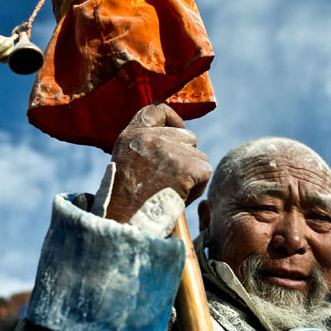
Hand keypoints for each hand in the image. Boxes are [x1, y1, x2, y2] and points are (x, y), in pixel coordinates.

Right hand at [106, 104, 211, 222]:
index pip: (158, 110)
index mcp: (132, 135)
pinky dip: (198, 187)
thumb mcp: (126, 164)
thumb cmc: (125, 201)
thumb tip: (175, 140)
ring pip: (199, 156)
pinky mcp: (186, 165)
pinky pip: (205, 171)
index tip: (177, 131)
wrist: (125, 220)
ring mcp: (169, 150)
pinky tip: (181, 196)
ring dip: (192, 175)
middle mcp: (150, 137)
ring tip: (172, 191)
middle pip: (187, 136)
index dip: (173, 119)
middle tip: (171, 178)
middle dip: (186, 157)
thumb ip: (144, 147)